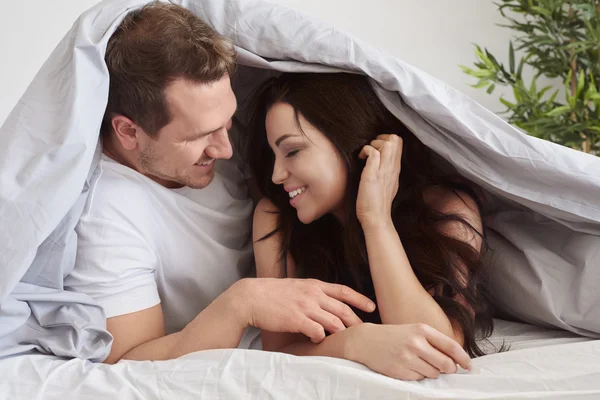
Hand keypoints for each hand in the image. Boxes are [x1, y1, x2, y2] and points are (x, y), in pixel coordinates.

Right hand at [235, 278, 375, 342]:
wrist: (250, 297)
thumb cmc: (271, 294)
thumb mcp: (295, 286)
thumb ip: (311, 292)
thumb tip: (323, 301)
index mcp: (313, 285)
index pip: (343, 290)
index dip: (359, 298)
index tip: (372, 306)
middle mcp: (313, 294)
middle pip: (343, 308)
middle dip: (356, 320)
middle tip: (364, 330)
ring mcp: (305, 306)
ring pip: (334, 322)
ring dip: (340, 332)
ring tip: (343, 339)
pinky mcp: (297, 319)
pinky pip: (317, 331)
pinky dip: (321, 338)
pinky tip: (319, 341)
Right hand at [347, 323, 470, 380]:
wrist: (366, 341)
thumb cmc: (394, 335)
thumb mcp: (413, 330)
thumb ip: (433, 341)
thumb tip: (455, 358)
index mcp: (421, 330)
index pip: (451, 346)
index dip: (463, 358)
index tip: (468, 365)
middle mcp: (416, 343)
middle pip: (446, 364)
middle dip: (449, 369)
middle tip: (447, 368)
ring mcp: (408, 358)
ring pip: (434, 374)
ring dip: (432, 372)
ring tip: (420, 363)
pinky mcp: (400, 371)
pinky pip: (419, 379)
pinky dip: (418, 375)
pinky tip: (409, 367)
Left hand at [356, 134, 402, 226]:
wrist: (376, 218)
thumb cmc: (377, 203)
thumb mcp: (388, 185)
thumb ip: (387, 173)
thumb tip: (381, 163)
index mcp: (395, 170)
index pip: (399, 144)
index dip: (387, 139)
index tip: (376, 148)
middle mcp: (392, 168)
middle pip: (396, 139)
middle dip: (381, 137)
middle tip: (371, 147)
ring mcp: (383, 171)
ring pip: (387, 143)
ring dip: (374, 143)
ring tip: (366, 153)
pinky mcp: (372, 175)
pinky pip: (373, 153)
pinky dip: (365, 150)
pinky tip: (360, 158)